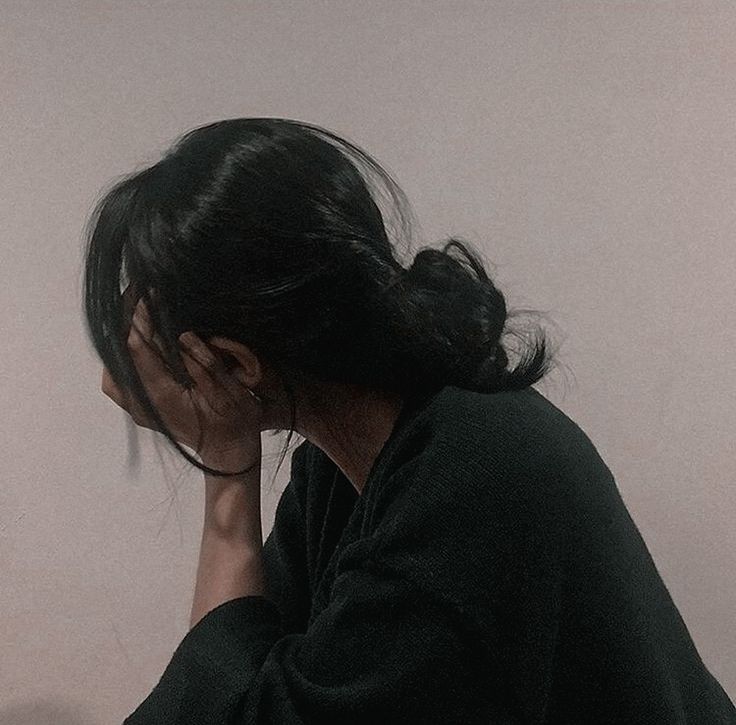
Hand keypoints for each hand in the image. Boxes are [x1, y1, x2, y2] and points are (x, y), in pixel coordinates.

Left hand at [101, 295, 262, 462]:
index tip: (148, 292)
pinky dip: (124, 358)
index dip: (140, 316)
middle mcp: (143, 402)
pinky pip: (119, 381)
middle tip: (138, 295)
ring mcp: (139, 410)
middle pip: (120, 354)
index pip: (138, 347)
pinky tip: (137, 344)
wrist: (229, 454)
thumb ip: (205, 364)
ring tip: (135, 315)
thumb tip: (184, 337)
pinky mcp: (141, 411)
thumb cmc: (235, 421)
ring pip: (114, 368)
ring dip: (122, 340)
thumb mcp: (229, 390)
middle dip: (127, 321)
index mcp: (163, 395)